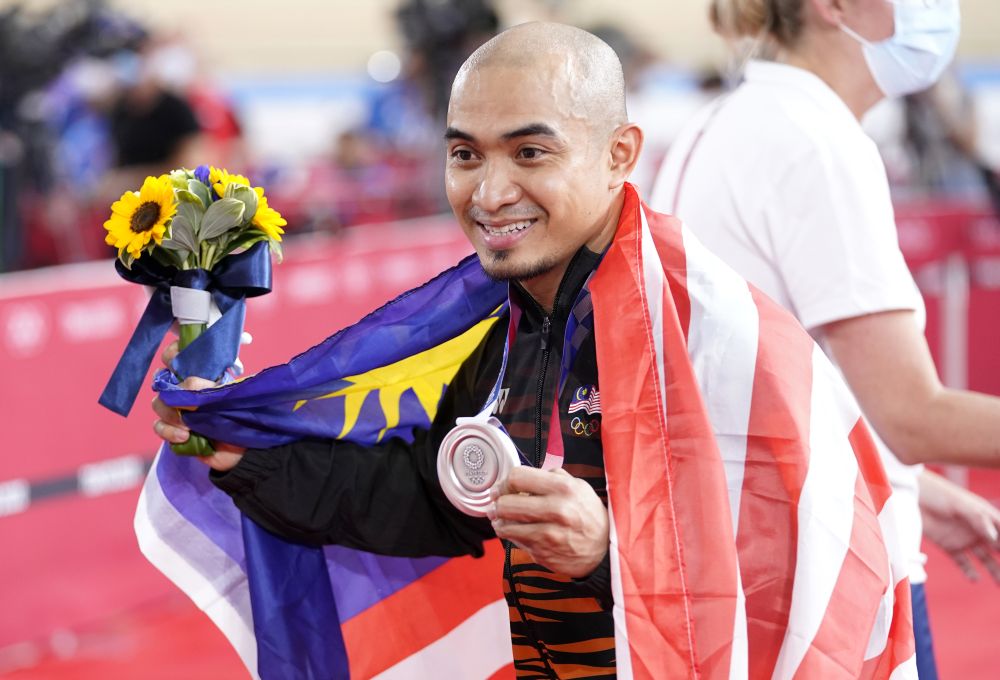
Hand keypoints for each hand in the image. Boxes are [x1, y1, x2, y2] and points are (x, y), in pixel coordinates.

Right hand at [151, 341, 245, 471]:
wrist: (246, 447)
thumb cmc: (243, 414)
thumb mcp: (231, 394)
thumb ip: (210, 386)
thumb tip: (186, 384)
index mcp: (201, 374)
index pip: (178, 355)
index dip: (172, 354)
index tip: (175, 361)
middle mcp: (186, 389)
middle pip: (161, 380)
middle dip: (168, 391)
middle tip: (181, 400)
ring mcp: (178, 409)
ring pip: (158, 404)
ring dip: (171, 414)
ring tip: (188, 426)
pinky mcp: (174, 430)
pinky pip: (159, 427)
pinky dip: (169, 432)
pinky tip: (185, 437)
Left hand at [488, 466, 608, 577]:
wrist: (604, 549)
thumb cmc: (588, 515)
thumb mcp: (578, 487)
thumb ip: (553, 477)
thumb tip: (527, 476)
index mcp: (563, 488)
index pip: (518, 477)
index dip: (504, 482)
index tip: (502, 488)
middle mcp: (555, 509)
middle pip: (506, 502)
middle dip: (497, 503)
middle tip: (496, 503)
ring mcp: (548, 533)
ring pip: (505, 524)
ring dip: (498, 520)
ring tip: (500, 518)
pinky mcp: (542, 551)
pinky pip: (514, 540)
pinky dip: (508, 534)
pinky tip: (511, 530)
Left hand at [919, 470, 999, 582]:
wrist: (911, 495)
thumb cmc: (938, 494)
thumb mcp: (959, 504)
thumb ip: (978, 519)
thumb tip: (994, 538)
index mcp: (985, 517)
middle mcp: (978, 530)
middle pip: (998, 549)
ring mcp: (964, 539)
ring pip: (985, 559)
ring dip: (994, 570)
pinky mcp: (949, 546)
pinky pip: (963, 562)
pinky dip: (969, 571)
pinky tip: (974, 579)